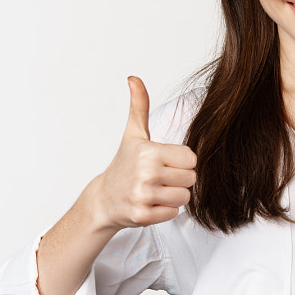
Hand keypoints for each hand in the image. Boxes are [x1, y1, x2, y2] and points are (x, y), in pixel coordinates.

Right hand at [89, 76, 198, 229]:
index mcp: (149, 152)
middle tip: (160, 178)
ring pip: (184, 197)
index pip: (191, 159)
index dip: (181, 162)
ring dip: (173, 196)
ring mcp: (144, 196)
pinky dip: (165, 210)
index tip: (165, 163)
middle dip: (179, 180)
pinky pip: (173, 213)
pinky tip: (150, 203)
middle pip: (191, 179)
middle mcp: (146, 174)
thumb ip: (139, 106)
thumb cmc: (123, 165)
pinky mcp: (143, 215)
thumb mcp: (133, 135)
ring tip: (156, 191)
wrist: (103, 199)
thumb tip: (133, 78)